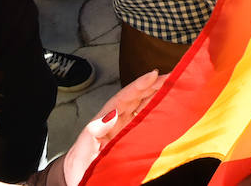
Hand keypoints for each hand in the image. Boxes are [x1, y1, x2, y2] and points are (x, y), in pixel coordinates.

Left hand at [61, 70, 164, 184]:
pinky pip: (145, 120)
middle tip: (169, 76)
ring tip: (171, 85)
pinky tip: (166, 107)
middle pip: (136, 98)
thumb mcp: (82, 149)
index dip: (139, 85)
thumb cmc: (79, 167)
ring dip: (155, 95)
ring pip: (142, 106)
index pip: (124, 98)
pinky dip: (156, 111)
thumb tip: (109, 115)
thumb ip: (92, 133)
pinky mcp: (130, 138)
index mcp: (104, 120)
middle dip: (152, 85)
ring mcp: (124, 129)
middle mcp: (116, 121)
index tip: (153, 75)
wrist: (80, 182)